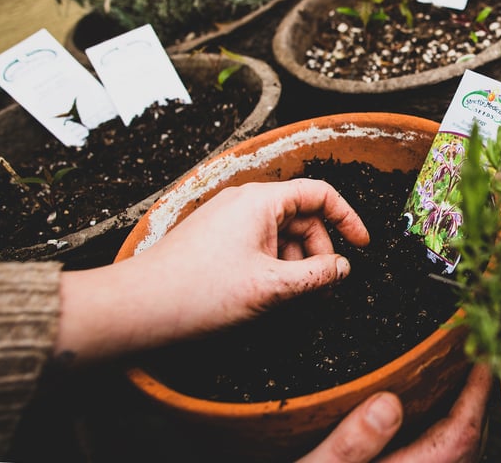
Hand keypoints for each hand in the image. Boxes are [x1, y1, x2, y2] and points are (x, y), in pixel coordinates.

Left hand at [55, 179, 369, 363]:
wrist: (138, 307)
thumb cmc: (200, 292)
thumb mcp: (272, 286)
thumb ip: (317, 275)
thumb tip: (343, 268)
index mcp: (261, 200)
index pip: (320, 194)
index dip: (348, 218)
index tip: (362, 246)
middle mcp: (245, 202)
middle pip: (302, 216)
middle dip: (320, 249)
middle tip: (324, 285)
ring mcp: (229, 219)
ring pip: (281, 233)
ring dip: (296, 261)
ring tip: (291, 295)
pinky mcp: (217, 238)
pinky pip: (259, 243)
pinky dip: (274, 264)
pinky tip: (269, 293)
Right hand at [299, 363, 492, 462]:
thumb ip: (348, 446)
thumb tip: (388, 403)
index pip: (460, 435)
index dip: (477, 393)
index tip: (483, 357)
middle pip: (468, 446)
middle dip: (478, 402)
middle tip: (479, 359)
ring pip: (460, 458)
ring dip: (464, 420)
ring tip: (461, 382)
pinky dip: (447, 437)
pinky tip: (431, 418)